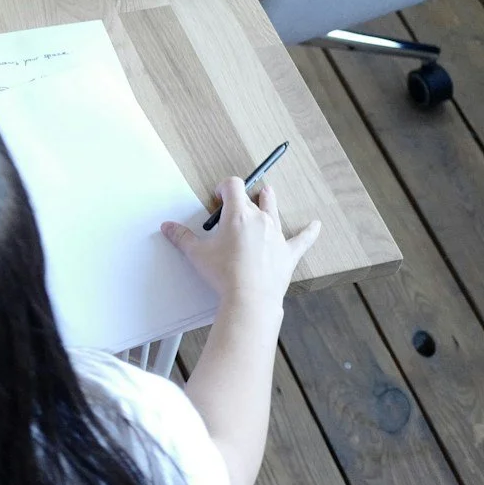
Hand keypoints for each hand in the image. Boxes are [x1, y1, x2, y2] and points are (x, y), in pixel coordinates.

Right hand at [161, 181, 321, 311]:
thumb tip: (168, 227)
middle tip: (236, 203)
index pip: (233, 186)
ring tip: (267, 193)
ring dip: (269, 201)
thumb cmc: (224, 275)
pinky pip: (302, 239)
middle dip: (244, 197)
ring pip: (274, 211)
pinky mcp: (287, 253)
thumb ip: (182, 237)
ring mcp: (276, 235)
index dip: (224, 187)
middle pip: (253, 197)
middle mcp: (260, 219)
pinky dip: (309, 232)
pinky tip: (316, 226)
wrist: (250, 298)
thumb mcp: (197, 254)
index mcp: (238, 215)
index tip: (218, 196)